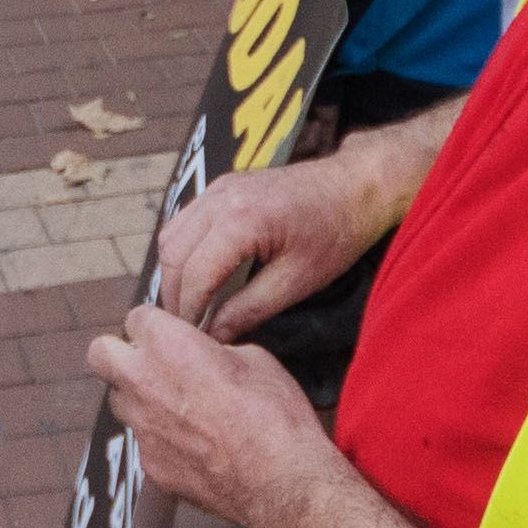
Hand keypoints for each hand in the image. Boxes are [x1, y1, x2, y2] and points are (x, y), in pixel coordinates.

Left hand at [89, 305, 347, 527]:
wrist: (279, 482)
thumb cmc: (274, 417)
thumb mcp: (255, 359)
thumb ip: (216, 351)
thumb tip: (208, 357)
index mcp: (169, 345)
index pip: (137, 317)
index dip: (157, 325)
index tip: (172, 334)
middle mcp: (143, 382)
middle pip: (100, 353)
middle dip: (119, 353)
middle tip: (152, 362)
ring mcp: (141, 427)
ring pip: (119, 400)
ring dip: (139, 397)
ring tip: (178, 407)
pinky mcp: (149, 465)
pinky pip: (144, 441)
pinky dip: (161, 439)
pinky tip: (195, 447)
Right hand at [155, 151, 399, 341]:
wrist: (356, 186)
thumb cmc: (335, 234)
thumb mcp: (297, 281)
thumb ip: (250, 309)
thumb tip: (215, 336)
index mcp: (241, 220)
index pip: (195, 274)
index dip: (189, 311)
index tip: (193, 340)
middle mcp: (220, 198)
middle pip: (173, 254)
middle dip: (175, 295)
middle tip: (188, 329)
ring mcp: (218, 188)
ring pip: (171, 235)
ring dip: (175, 273)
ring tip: (191, 306)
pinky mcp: (221, 187)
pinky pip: (185, 221)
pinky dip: (183, 251)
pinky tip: (199, 276)